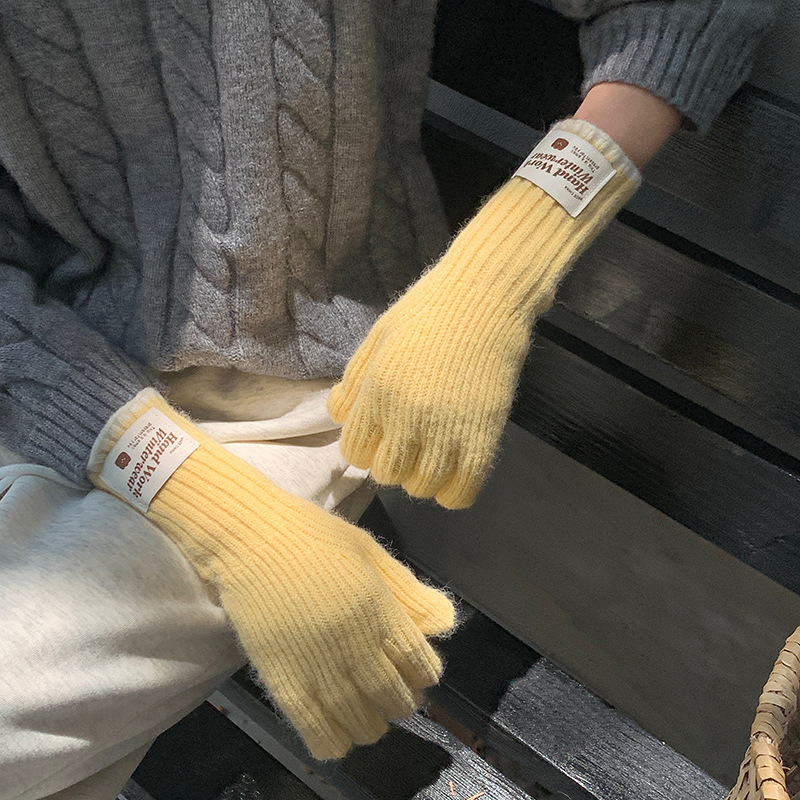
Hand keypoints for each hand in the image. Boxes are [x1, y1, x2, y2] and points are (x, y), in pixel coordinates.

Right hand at [89, 389, 454, 759]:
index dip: (424, 675)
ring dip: (372, 722)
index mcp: (380, 611)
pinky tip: (339, 734)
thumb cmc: (313, 536)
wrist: (251, 539)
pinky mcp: (284, 682)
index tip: (418, 673)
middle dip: (402, 699)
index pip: (419, 664)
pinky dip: (335, 741)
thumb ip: (409, 590)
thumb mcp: (370, 552)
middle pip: (395, 698)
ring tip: (368, 711)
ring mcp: (319, 668)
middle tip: (394, 691)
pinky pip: (317, 731)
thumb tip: (446, 623)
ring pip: (362, 722)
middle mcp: (356, 647)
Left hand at [329, 118, 640, 508]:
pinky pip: (461, 492)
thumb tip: (337, 415)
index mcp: (377, 392)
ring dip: (422, 478)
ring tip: (432, 456)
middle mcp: (407, 417)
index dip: (365, 448)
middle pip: (386, 474)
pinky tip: (454, 471)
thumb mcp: (377, 340)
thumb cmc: (426, 312)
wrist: (485, 297)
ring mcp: (446, 430)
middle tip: (407, 443)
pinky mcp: (483, 436)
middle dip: (392, 463)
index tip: (380, 436)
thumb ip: (354, 382)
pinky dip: (453, 492)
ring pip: (421, 487)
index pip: (355, 452)